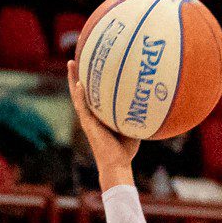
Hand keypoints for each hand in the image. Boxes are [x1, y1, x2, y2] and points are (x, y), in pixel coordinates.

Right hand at [67, 60, 140, 188]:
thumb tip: (150, 100)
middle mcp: (91, 114)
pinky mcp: (88, 125)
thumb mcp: (133, 126)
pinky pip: (82, 108)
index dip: (91, 79)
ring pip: (77, 95)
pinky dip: (80, 96)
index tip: (91, 62)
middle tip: (75, 57)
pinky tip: (79, 84)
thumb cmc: (126, 149)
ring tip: (71, 63)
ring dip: (73, 79)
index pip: (93, 92)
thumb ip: (135, 113)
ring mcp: (88, 119)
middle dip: (78, 73)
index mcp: (99, 114)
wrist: (117, 165)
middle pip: (81, 90)